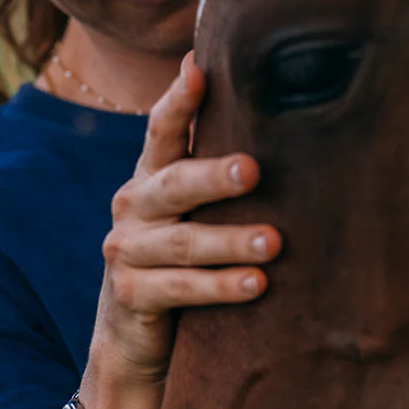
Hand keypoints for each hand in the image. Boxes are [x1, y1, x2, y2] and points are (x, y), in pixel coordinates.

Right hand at [91, 52, 280, 387]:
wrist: (133, 340)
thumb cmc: (180, 261)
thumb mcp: (189, 212)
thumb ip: (212, 171)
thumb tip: (281, 118)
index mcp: (150, 177)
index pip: (162, 130)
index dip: (178, 100)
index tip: (199, 68)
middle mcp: (132, 206)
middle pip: (174, 184)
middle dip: (213, 175)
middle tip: (253, 170)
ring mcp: (126, 251)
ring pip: (183, 242)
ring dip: (230, 241)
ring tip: (273, 242)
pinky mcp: (131, 295)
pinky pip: (181, 288)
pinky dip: (220, 286)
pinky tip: (257, 284)